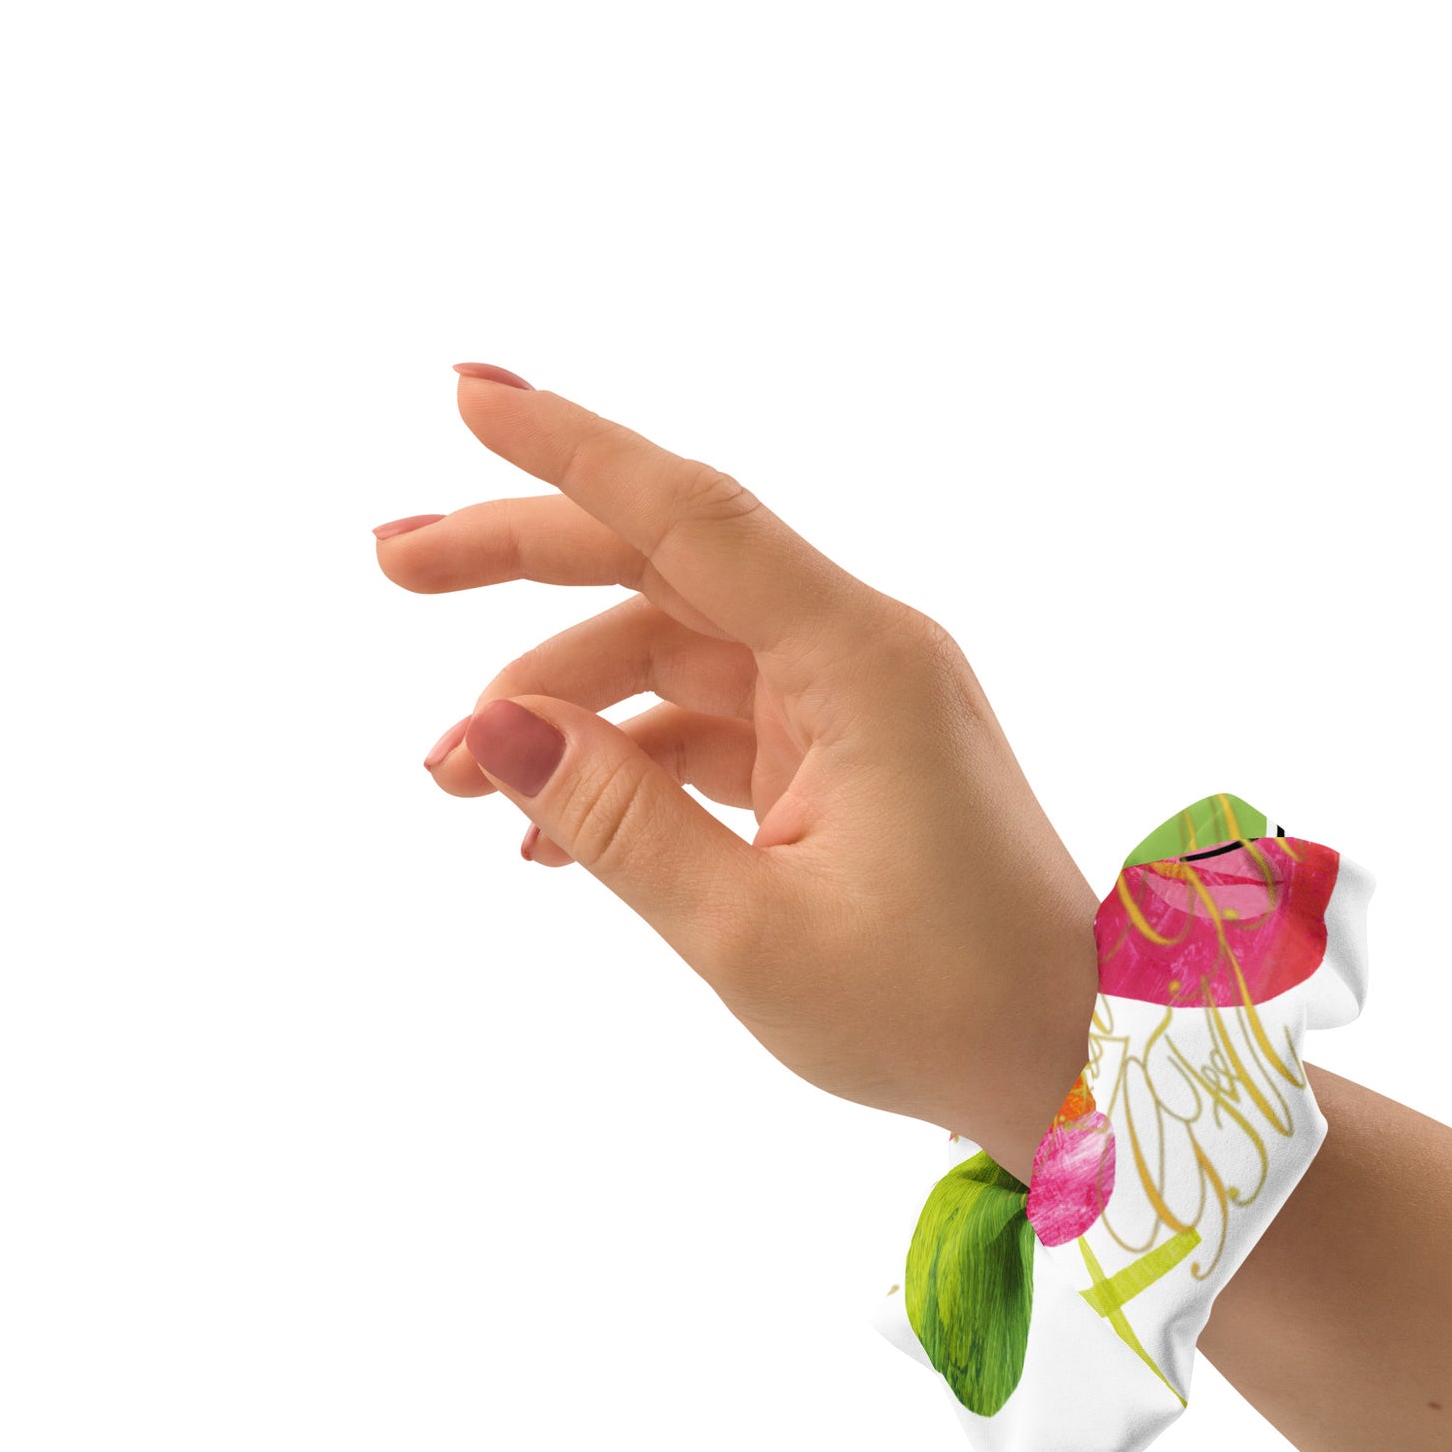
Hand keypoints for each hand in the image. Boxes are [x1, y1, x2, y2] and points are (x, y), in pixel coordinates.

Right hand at [377, 364, 1099, 1181]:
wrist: (1062, 1057)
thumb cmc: (936, 1008)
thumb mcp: (750, 931)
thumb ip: (616, 821)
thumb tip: (490, 726)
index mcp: (860, 662)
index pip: (692, 515)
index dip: (571, 448)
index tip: (466, 394)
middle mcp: (859, 655)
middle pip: (666, 564)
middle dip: (523, 562)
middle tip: (388, 560)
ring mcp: (850, 705)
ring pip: (673, 652)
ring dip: (559, 700)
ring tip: (448, 776)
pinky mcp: (840, 758)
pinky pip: (706, 726)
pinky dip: (624, 763)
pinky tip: (542, 833)